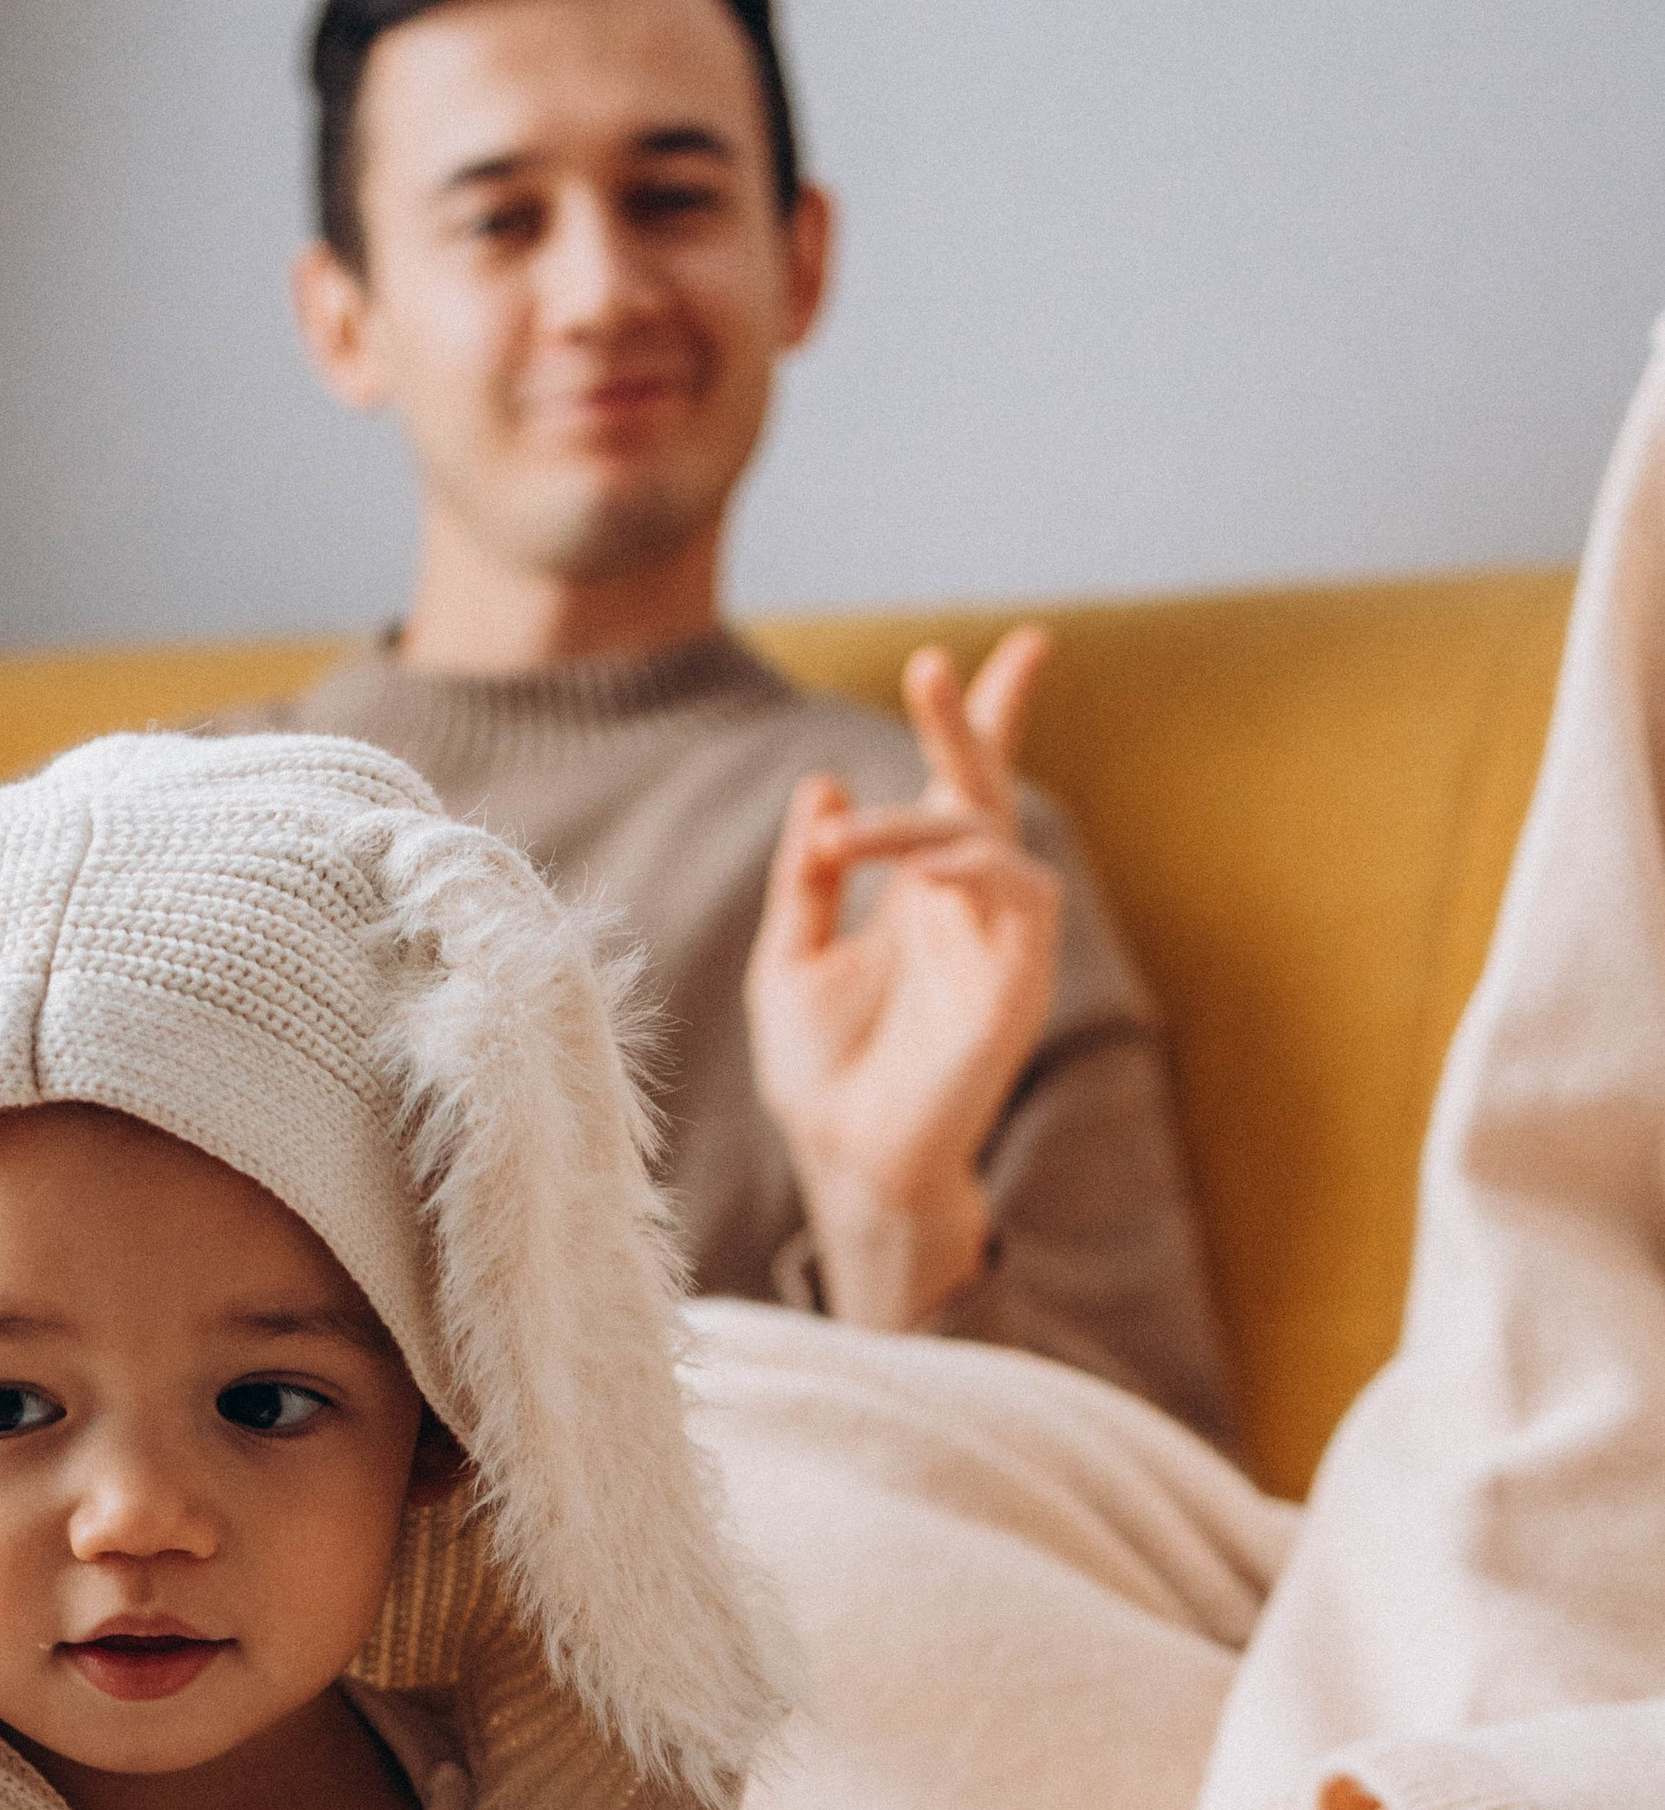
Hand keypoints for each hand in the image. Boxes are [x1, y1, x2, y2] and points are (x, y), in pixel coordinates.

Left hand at [746, 627, 1062, 1328]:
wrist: (845, 1159)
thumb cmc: (820, 1072)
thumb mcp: (788, 956)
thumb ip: (806, 873)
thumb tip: (823, 783)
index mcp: (916, 892)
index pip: (956, 787)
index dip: (977, 719)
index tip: (997, 650)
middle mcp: (963, 903)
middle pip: (982, 788)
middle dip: (967, 723)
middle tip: (930, 666)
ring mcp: (996, 937)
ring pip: (988, 834)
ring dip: (920, 820)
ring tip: (846, 844)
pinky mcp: (1018, 977)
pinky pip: (1020, 892)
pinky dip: (969, 867)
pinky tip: (916, 876)